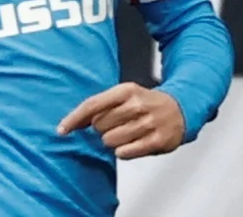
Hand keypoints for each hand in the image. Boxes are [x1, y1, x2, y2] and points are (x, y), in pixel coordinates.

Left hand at [56, 82, 184, 159]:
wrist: (180, 109)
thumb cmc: (145, 103)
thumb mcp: (124, 96)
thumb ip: (100, 107)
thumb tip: (72, 123)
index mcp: (126, 90)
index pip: (92, 105)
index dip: (74, 118)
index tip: (62, 129)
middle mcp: (137, 105)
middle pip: (99, 126)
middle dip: (101, 130)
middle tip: (115, 126)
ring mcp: (148, 122)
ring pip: (111, 141)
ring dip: (112, 142)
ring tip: (125, 135)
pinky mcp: (157, 140)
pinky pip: (125, 153)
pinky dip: (123, 152)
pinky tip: (131, 144)